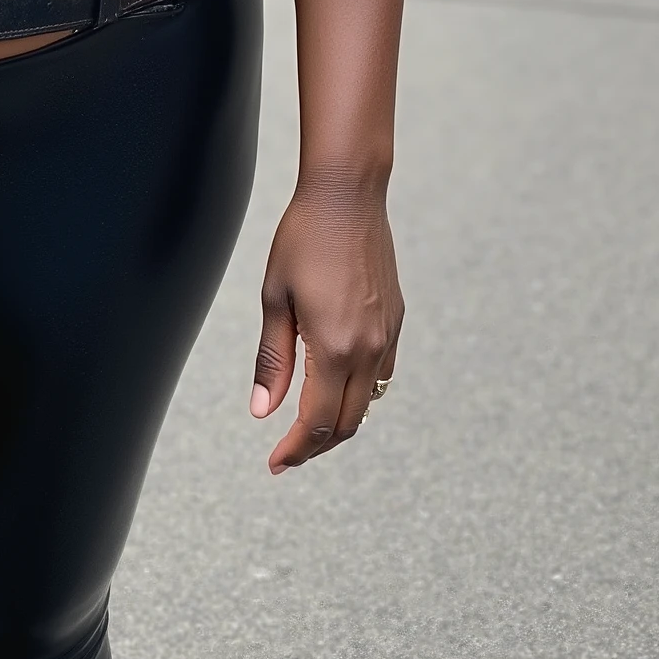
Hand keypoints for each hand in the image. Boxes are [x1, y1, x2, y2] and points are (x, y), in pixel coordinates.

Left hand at [251, 177, 401, 473]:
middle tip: (287, 454)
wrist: (347, 195)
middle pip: (346, 422)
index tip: (274, 463)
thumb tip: (263, 412)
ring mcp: (387, 335)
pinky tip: (334, 384)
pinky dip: (358, 391)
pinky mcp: (395, 320)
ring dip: (339, 421)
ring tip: (307, 425)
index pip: (316, 422)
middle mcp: (368, 348)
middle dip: (316, 445)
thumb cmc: (302, 239)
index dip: (294, 450)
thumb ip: (273, 360)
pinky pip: (380, 374)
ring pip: (368, 402)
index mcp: (334, 346)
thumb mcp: (275, 298)